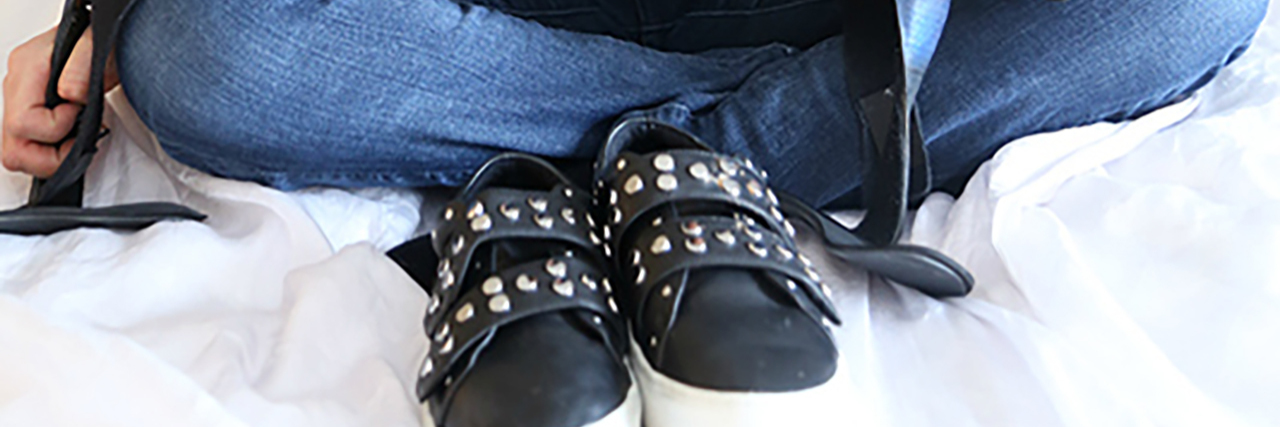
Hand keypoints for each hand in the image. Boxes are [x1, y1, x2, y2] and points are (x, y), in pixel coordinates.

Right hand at [2, 26, 118, 177]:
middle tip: (79, 145)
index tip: (81, 114)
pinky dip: (53, 152)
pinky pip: (31, 146)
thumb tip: (69, 94)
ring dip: (51, 159)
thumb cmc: (104, 40)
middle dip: (50, 158)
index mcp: (27, 69)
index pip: (23, 122)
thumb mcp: (99, 47)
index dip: (56, 128)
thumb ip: (82, 68)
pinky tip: (73, 140)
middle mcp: (17, 87)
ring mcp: (23, 102)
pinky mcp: (33, 112)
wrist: (109, 38)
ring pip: (17, 153)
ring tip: (78, 143)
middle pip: (12, 147)